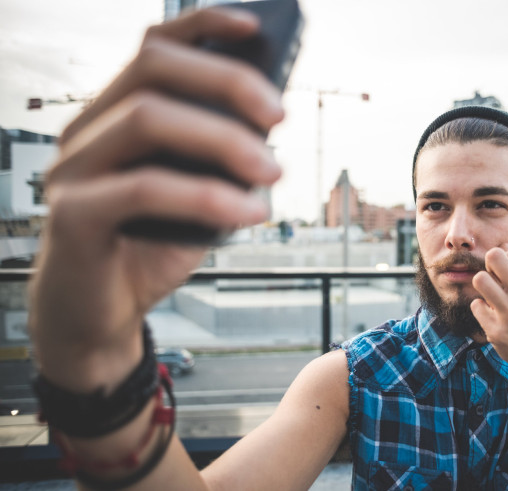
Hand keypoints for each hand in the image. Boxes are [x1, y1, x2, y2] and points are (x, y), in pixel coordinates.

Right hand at [29, 6, 283, 389]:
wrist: (103, 315)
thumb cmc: (152, 247)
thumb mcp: (200, 193)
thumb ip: (220, 156)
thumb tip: (268, 120)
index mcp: (116, 116)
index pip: (154, 48)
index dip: (204, 26)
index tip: (257, 30)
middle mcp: (87, 131)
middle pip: (152, 68)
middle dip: (226, 82)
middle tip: (279, 115)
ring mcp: (73, 169)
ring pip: (146, 117)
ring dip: (223, 139)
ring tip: (272, 170)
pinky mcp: (72, 213)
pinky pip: (144, 186)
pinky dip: (208, 195)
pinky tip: (250, 211)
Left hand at [470, 243, 507, 374]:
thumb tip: (503, 246)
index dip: (502, 263)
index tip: (506, 276)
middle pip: (493, 258)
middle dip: (489, 266)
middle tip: (494, 279)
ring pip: (480, 279)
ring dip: (482, 286)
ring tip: (491, 296)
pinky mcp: (497, 331)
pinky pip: (476, 305)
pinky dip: (482, 309)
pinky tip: (493, 317)